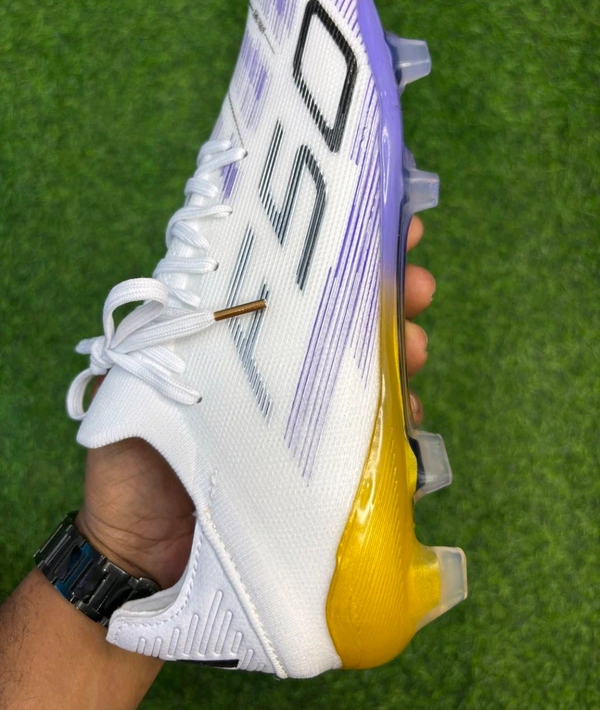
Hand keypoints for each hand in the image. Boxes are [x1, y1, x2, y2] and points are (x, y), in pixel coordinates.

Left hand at [76, 217, 434, 589]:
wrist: (146, 562)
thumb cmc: (132, 470)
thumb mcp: (131, 392)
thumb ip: (154, 341)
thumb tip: (183, 283)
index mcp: (236, 345)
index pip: (289, 286)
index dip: (334, 254)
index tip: (380, 224)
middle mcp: (276, 373)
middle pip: (341, 321)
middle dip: (388, 296)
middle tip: (418, 287)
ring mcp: (305, 417)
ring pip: (367, 369)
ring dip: (401, 349)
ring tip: (415, 348)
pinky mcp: (325, 463)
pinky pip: (372, 431)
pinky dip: (395, 415)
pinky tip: (406, 412)